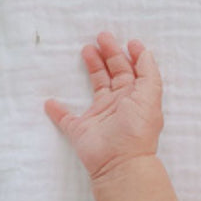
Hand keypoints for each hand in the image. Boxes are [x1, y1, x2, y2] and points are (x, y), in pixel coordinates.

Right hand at [45, 31, 164, 180]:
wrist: (121, 163)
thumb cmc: (137, 129)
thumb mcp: (150, 98)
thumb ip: (148, 74)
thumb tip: (144, 53)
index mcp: (136, 99)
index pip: (134, 74)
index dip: (132, 57)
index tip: (128, 42)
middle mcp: (120, 106)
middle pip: (115, 75)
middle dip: (110, 55)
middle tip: (101, 37)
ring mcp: (101, 118)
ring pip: (96, 88)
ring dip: (92, 69)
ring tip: (86, 49)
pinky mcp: (82, 131)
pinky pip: (67, 119)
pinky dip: (58, 111)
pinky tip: (51, 102)